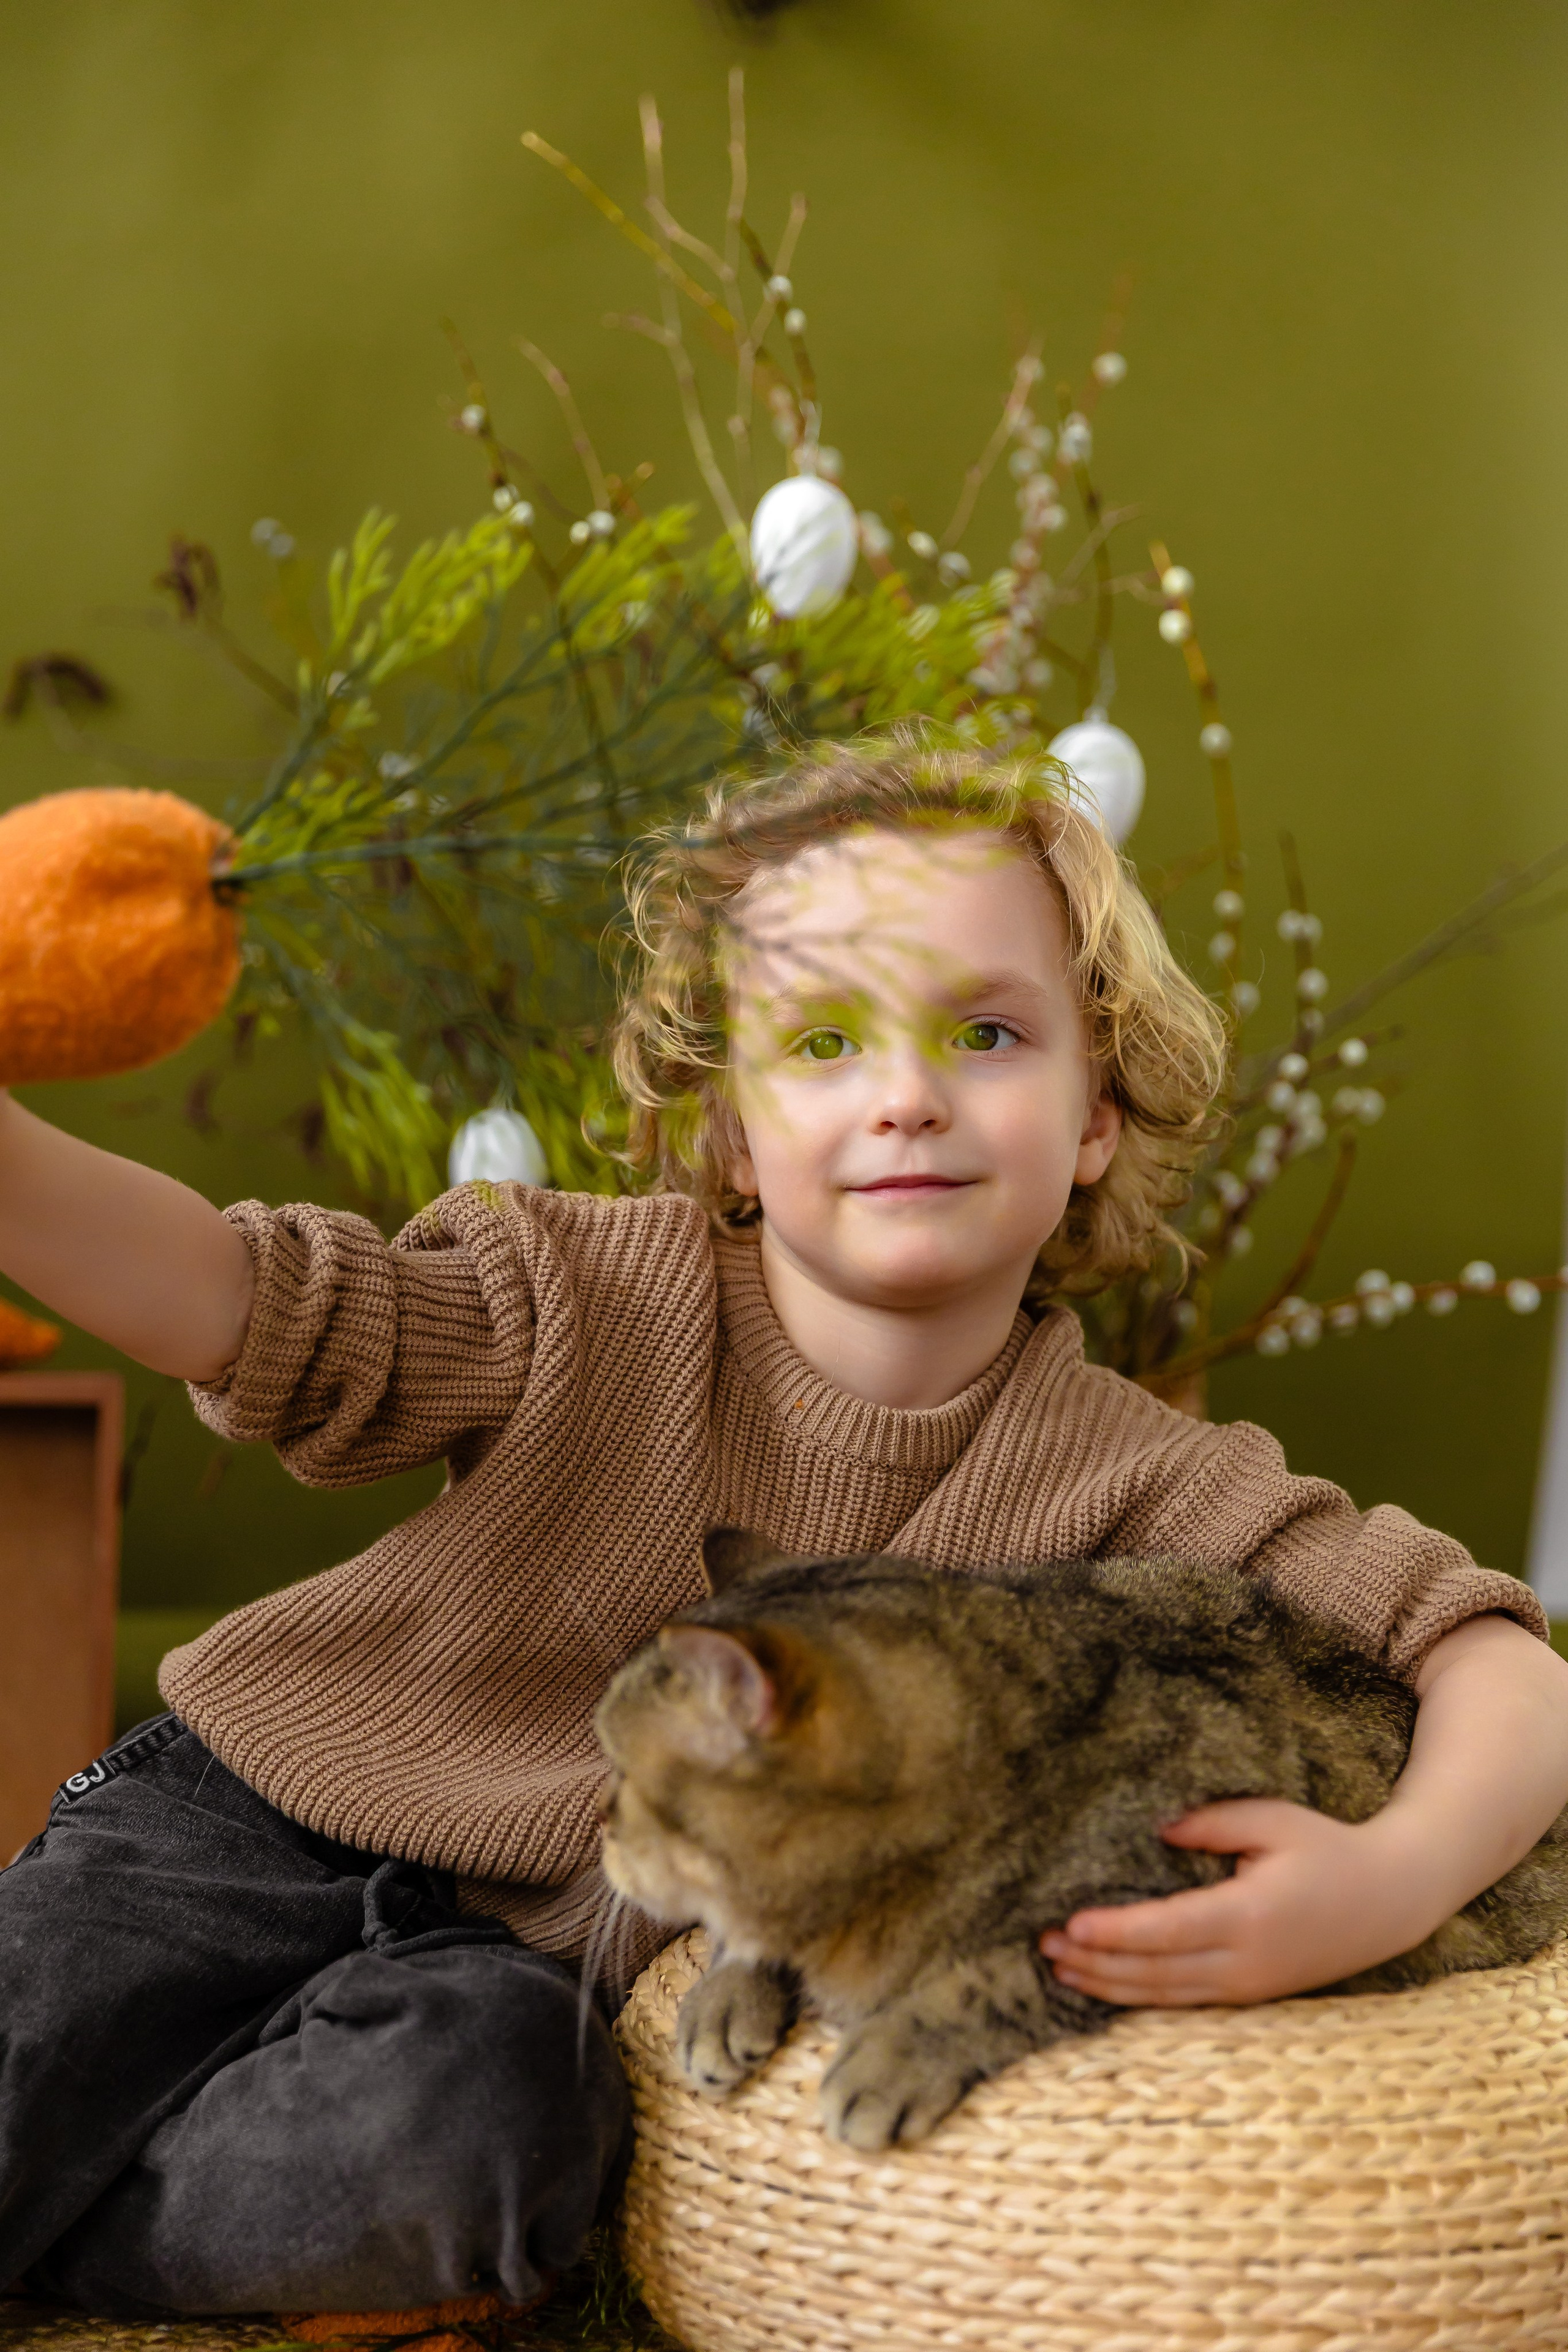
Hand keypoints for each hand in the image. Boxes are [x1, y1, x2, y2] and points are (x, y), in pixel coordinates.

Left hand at [1039, 1799, 1440, 2006]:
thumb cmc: (1326, 1849)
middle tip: (1043, 1943)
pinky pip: (1185, 2000)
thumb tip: (1155, 1830)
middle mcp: (1245, 1962)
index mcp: (1249, 1916)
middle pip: (1156, 1971)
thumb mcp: (1272, 1819)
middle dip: (1096, 1961)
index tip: (1070, 1925)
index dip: (1116, 1932)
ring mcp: (1248, 1986)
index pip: (1168, 1930)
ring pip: (1165, 1995)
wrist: (1388, 1901)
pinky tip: (1106, 1985)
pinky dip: (1140, 1995)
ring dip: (1110, 1984)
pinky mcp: (1250, 1994)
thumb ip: (1211, 1824)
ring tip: (1059, 1969)